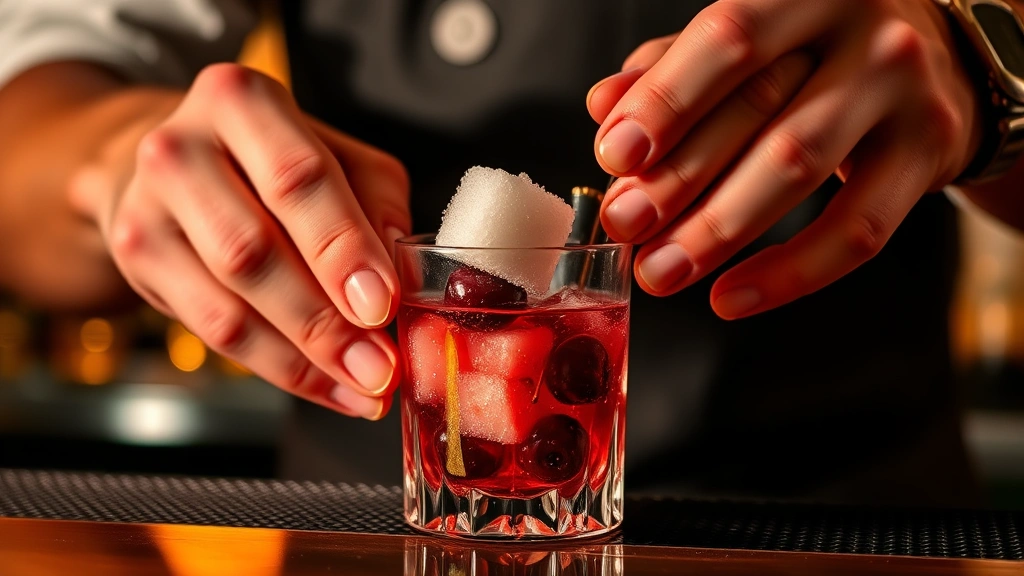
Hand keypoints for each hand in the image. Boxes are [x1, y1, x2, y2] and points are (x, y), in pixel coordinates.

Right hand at [70, 64, 408, 418]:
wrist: (175, 164)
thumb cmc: (271, 160)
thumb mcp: (338, 155)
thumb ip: (376, 202)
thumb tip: (399, 271)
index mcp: (241, 101)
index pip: (297, 179)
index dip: (342, 248)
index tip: (382, 304)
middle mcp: (180, 148)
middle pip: (253, 251)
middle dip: (325, 321)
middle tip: (380, 365)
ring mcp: (147, 209)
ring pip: (228, 306)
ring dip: (304, 359)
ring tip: (363, 386)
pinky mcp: (137, 262)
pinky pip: (213, 334)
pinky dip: (279, 369)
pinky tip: (326, 385)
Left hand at [589, 0, 981, 318]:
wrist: (938, 60)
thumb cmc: (816, 49)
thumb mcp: (749, 45)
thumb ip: (675, 69)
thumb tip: (604, 107)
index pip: (727, 36)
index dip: (666, 99)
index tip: (614, 156)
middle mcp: (861, 28)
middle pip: (758, 108)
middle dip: (678, 177)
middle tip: (624, 226)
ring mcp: (903, 89)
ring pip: (800, 167)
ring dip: (718, 230)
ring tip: (661, 271)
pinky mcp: (931, 152)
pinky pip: (858, 230)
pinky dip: (788, 273)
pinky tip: (730, 297)